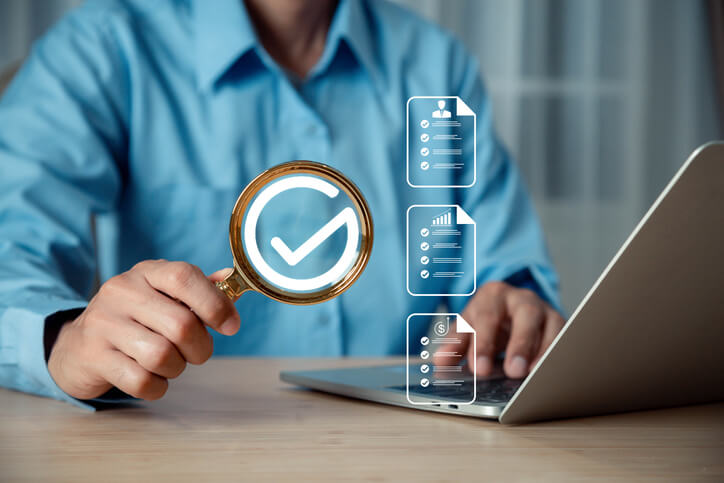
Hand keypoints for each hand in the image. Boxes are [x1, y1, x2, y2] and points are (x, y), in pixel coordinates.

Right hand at [48, 260, 238, 400]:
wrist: (76, 345)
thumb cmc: (135, 319)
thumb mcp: (164, 296)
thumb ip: (199, 290)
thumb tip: (232, 280)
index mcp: (146, 272)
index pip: (184, 276)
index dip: (215, 304)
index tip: (231, 326)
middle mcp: (121, 292)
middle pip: (180, 325)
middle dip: (200, 348)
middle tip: (197, 353)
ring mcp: (103, 324)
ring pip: (161, 355)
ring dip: (177, 368)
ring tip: (170, 364)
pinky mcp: (93, 357)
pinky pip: (140, 381)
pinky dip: (156, 387)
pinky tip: (152, 378)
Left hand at [438, 281, 564, 378]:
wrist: (510, 310)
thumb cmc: (488, 320)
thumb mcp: (468, 326)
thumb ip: (455, 343)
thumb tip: (440, 360)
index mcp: (493, 295)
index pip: (487, 316)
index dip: (483, 343)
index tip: (479, 368)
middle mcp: (521, 299)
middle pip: (524, 316)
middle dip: (519, 345)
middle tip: (512, 372)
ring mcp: (544, 311)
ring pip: (550, 326)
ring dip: (542, 353)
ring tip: (531, 375)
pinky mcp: (560, 325)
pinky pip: (564, 339)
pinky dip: (556, 356)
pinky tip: (548, 372)